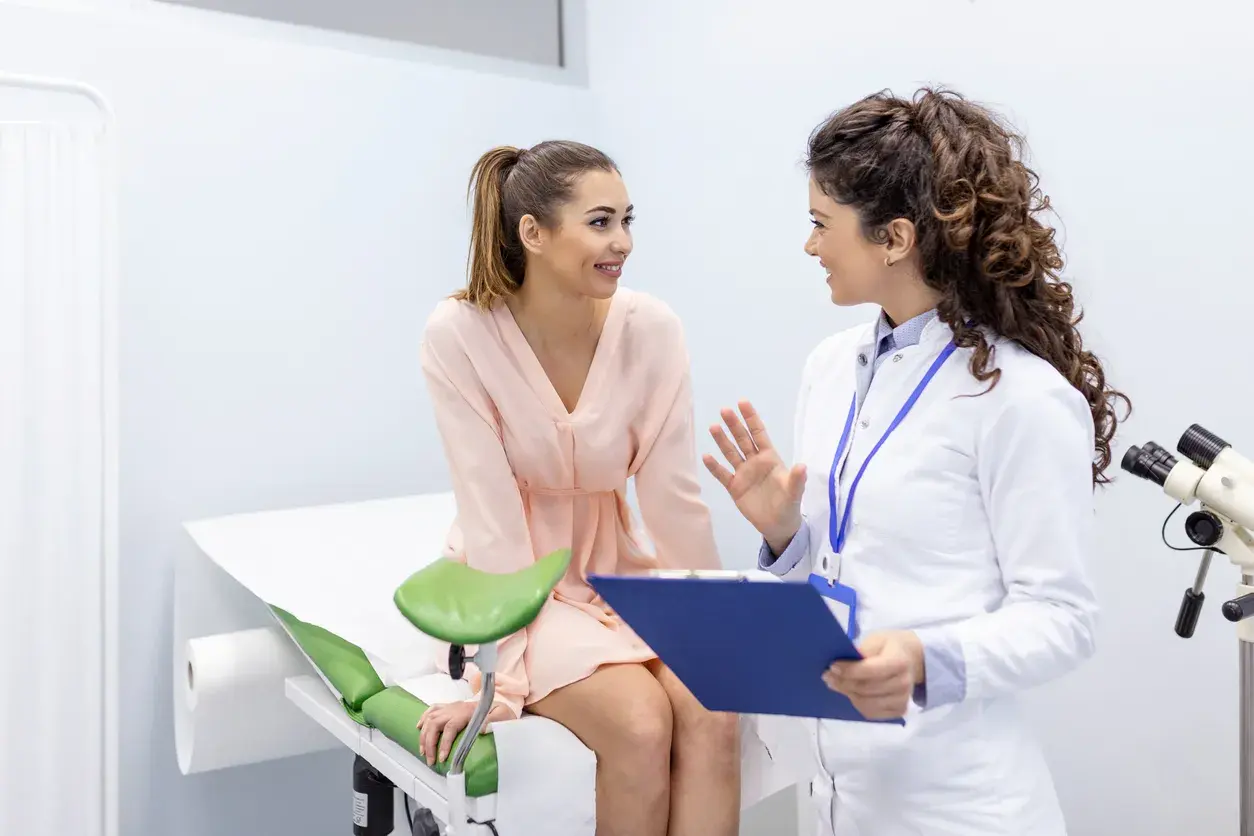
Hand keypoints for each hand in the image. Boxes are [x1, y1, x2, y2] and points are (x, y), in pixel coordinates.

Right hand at [416, 700, 511, 765]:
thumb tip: (480, 730)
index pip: (451, 727)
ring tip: (423, 751)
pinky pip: (433, 708)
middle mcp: (457, 708)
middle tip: (430, 759)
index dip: (444, 743)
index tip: (441, 758)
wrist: (500, 702)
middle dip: (429, 743)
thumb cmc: (501, 712)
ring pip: (431, 717)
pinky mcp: (450, 707)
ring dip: (424, 734)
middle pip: (435, 723)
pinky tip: (419, 728)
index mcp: (468, 712)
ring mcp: (452, 707)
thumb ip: (493, 722)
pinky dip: (423, 717)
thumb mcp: (503, 716)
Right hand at [703, 400, 806, 553]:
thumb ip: (796, 479)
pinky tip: (706, 456)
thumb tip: (802, 466)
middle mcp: (754, 462)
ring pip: (731, 453)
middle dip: (734, 425)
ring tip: (713, 427)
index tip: (743, 402)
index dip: (751, 419)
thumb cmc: (789, 505)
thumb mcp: (795, 493)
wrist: (778, 525)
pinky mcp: (734, 487)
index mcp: (770, 458)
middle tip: (724, 410)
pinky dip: (714, 466)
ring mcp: (743, 474)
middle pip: (742, 439)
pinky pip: (722, 474)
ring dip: (722, 441)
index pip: (759, 434)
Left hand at [822, 631, 924, 720]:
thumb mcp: (875, 640)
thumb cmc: (889, 646)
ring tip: (836, 684)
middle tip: (827, 676)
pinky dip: (858, 704)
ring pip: (867, 704)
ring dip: (848, 694)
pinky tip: (851, 693)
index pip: (871, 670)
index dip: (849, 671)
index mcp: (899, 661)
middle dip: (843, 683)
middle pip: (866, 689)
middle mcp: (904, 683)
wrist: (910, 658)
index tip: (832, 666)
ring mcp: (903, 700)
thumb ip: (860, 652)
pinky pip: (872, 713)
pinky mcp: (899, 710)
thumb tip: (839, 665)